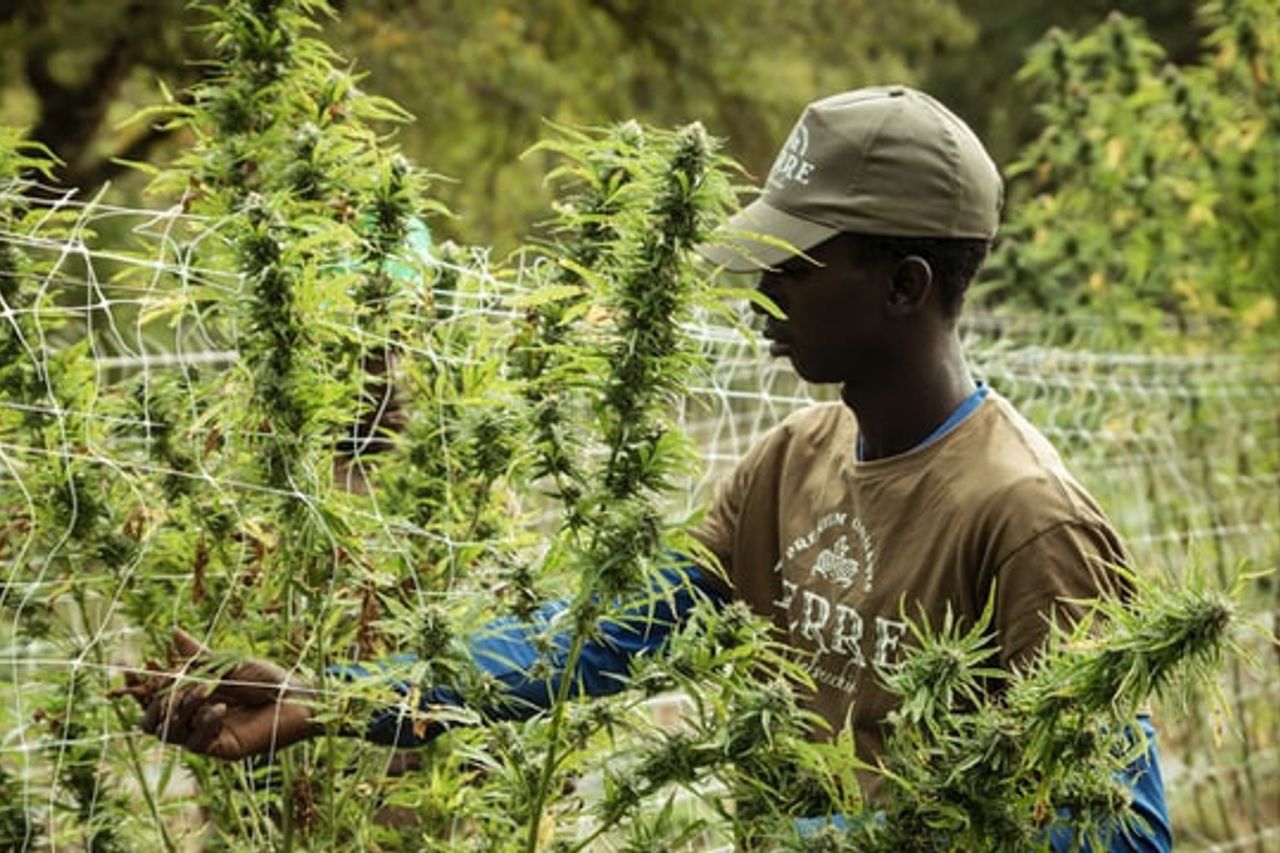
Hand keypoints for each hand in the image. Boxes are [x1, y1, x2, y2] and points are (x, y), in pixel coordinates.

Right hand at [112, 628, 320, 759]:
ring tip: (203, 692)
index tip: (132, 670)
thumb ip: (198, 655)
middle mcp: (195, 719)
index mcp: (194, 698)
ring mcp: (207, 736)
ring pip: (170, 733)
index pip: (154, 699)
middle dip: (154, 704)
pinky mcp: (222, 750)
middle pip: (152, 722)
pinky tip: (220, 709)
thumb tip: (173, 632)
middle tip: (166, 688)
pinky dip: (203, 723)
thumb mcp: (228, 663)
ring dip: (181, 709)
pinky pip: (196, 744)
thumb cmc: (268, 679)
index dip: (139, 688)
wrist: (299, 697)